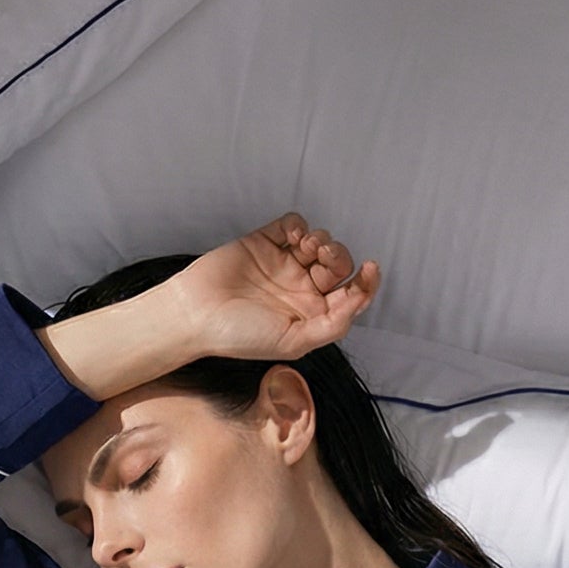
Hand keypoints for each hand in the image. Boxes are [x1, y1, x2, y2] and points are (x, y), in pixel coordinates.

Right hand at [40, 213, 379, 400]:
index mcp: (312, 315)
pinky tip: (290, 237)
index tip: (371, 269)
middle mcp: (302, 289)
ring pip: (320, 242)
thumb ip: (330, 326)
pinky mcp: (265, 241)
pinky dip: (298, 226)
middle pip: (338, 265)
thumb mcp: (294, 343)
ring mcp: (284, 263)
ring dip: (321, 241)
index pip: (350, 295)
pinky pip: (293, 224)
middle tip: (322, 259)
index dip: (366, 282)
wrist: (197, 314)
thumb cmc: (241, 336)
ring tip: (305, 249)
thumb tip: (356, 300)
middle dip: (338, 258)